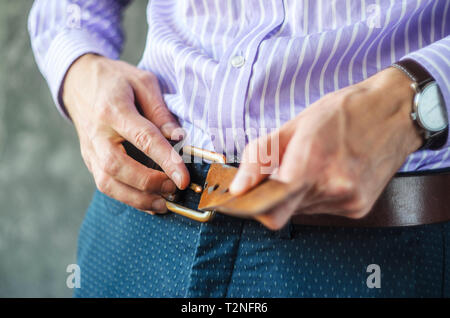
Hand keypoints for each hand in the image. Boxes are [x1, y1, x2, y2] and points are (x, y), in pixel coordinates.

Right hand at [62, 54, 189, 213]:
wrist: (77, 80)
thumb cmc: (115, 80)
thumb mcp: (142, 82)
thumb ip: (160, 111)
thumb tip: (178, 138)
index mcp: (113, 109)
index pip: (143, 138)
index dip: (166, 160)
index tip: (183, 177)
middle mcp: (97, 133)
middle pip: (117, 166)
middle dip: (148, 183)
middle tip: (174, 188)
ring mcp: (90, 149)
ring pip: (107, 183)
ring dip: (137, 198)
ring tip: (164, 202)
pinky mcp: (89, 160)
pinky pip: (105, 185)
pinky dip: (128, 198)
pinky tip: (149, 202)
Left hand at [230, 67, 422, 229]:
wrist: (393, 112)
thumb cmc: (343, 112)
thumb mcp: (294, 125)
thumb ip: (259, 158)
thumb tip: (238, 188)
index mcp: (311, 163)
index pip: (271, 211)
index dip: (254, 206)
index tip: (246, 198)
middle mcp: (332, 187)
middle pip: (284, 213)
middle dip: (275, 197)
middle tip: (280, 173)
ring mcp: (348, 200)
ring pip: (302, 212)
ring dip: (298, 194)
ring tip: (313, 165)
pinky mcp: (359, 208)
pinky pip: (323, 209)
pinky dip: (318, 195)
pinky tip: (329, 172)